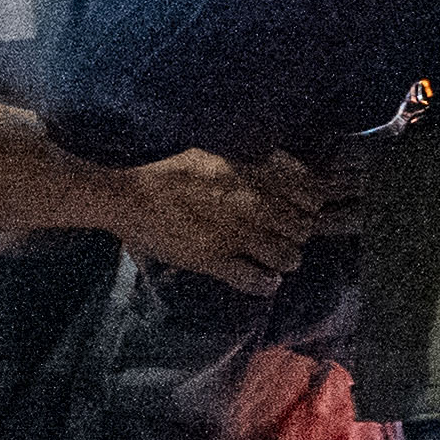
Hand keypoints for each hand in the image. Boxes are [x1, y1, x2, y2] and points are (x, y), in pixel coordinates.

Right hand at [97, 146, 318, 292]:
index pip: (308, 193)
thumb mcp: (213, 156)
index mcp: (251, 175)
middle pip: (302, 228)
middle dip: (297, 234)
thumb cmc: (169, 173)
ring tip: (274, 259)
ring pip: (287, 256)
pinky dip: (265, 282)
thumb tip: (281, 167)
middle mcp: (249, 204)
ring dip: (285, 260)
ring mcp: (234, 234)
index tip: (302, 208)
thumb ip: (249, 164)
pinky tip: (263, 279)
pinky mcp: (215, 260)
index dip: (310, 204)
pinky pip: (257, 280)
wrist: (130, 197)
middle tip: (284, 236)